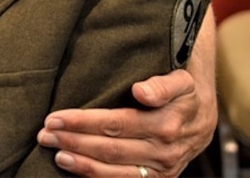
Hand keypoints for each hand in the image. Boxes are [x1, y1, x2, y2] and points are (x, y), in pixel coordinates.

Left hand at [37, 13, 216, 176]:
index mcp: (166, 124)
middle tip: (45, 134)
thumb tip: (142, 91)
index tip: (55, 117)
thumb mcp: (181, 80)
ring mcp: (161, 171)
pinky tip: (76, 169)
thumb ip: (162, 85)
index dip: (82, 122)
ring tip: (56, 154)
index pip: (115, 124)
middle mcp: (163, 152)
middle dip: (73, 141)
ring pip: (114, 171)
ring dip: (81, 164)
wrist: (204, 118)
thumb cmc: (185, 92)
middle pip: (109, 149)